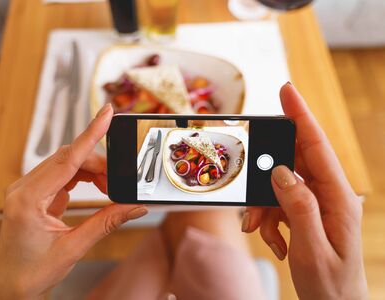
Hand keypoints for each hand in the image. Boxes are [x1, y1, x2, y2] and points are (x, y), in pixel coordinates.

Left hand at [0, 104, 147, 299]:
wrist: (10, 289)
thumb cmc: (32, 273)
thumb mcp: (73, 248)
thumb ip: (107, 222)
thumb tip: (135, 206)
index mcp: (28, 200)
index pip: (67, 159)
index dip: (90, 133)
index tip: (107, 113)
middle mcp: (23, 189)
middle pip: (69, 159)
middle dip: (100, 164)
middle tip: (123, 180)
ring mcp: (27, 190)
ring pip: (67, 164)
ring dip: (93, 172)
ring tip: (112, 189)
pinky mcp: (33, 195)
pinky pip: (62, 175)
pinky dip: (83, 179)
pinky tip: (97, 189)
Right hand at [243, 83, 367, 298]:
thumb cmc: (332, 285)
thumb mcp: (313, 250)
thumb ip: (299, 207)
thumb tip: (282, 172)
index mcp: (339, 198)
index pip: (317, 147)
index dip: (301, 116)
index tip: (287, 90)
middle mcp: (329, 194)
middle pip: (292, 164)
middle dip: (266, 181)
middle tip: (253, 210)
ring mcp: (317, 202)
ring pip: (279, 185)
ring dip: (263, 207)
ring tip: (262, 233)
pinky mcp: (305, 211)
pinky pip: (278, 202)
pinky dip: (267, 218)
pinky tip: (273, 240)